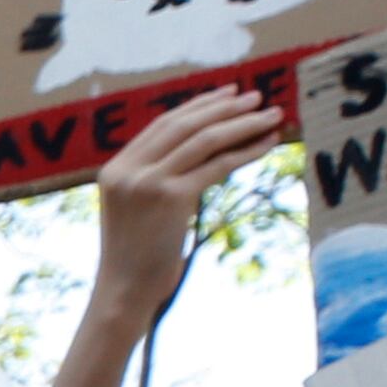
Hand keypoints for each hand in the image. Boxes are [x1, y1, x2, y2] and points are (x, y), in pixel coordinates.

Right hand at [90, 90, 287, 314]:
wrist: (125, 292)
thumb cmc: (136, 256)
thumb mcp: (137, 207)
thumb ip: (155, 175)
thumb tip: (201, 147)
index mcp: (116, 168)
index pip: (164, 124)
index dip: (200, 105)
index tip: (230, 94)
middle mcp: (129, 170)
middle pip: (186, 125)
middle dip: (226, 107)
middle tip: (258, 97)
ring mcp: (148, 183)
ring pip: (205, 140)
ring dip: (243, 124)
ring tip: (271, 116)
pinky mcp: (171, 199)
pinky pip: (217, 165)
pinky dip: (245, 152)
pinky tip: (266, 145)